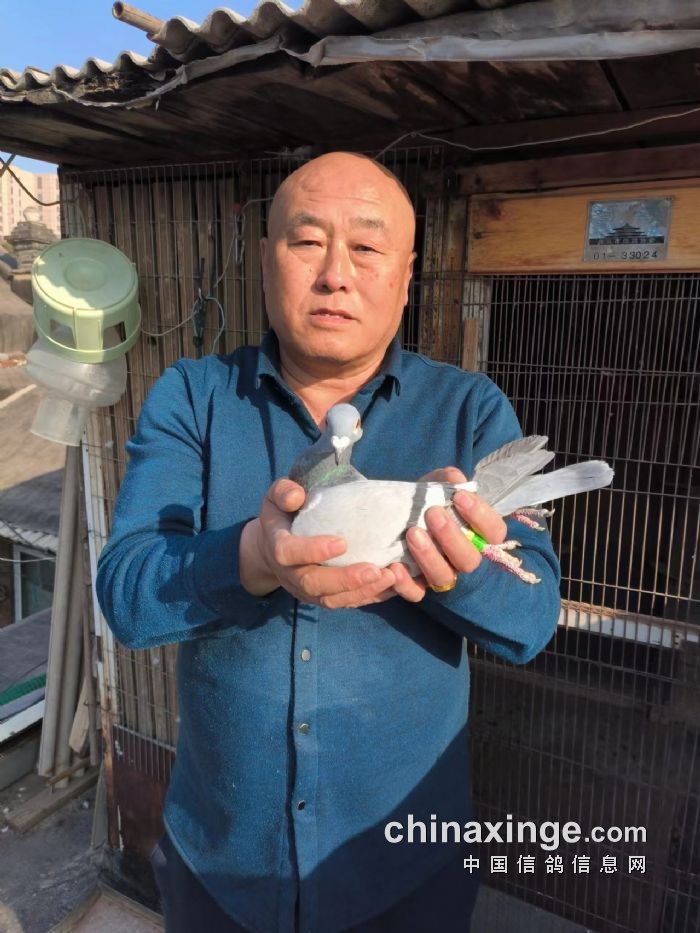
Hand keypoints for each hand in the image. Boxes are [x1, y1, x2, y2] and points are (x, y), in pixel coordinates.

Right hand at [239, 478, 397, 608]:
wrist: (273, 547)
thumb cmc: (282, 515)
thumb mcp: (276, 497)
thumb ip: (284, 492)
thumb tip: (296, 497)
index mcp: (278, 546)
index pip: (288, 553)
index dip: (313, 550)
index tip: (342, 543)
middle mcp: (290, 573)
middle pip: (313, 584)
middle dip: (345, 579)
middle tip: (374, 570)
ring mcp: (306, 590)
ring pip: (331, 599)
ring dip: (361, 591)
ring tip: (389, 578)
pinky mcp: (322, 597)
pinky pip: (344, 603)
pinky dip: (369, 597)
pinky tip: (391, 586)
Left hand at [402, 467, 507, 595]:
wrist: (399, 521)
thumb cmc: (427, 505)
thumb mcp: (436, 488)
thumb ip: (446, 481)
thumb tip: (455, 479)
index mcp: (480, 536)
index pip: (494, 532)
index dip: (480, 516)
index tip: (459, 497)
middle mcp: (465, 560)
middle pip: (470, 559)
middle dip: (451, 536)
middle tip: (432, 514)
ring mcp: (444, 576)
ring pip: (443, 576)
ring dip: (429, 556)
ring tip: (413, 534)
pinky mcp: (419, 588)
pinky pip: (416, 593)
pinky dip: (406, 583)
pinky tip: (395, 567)